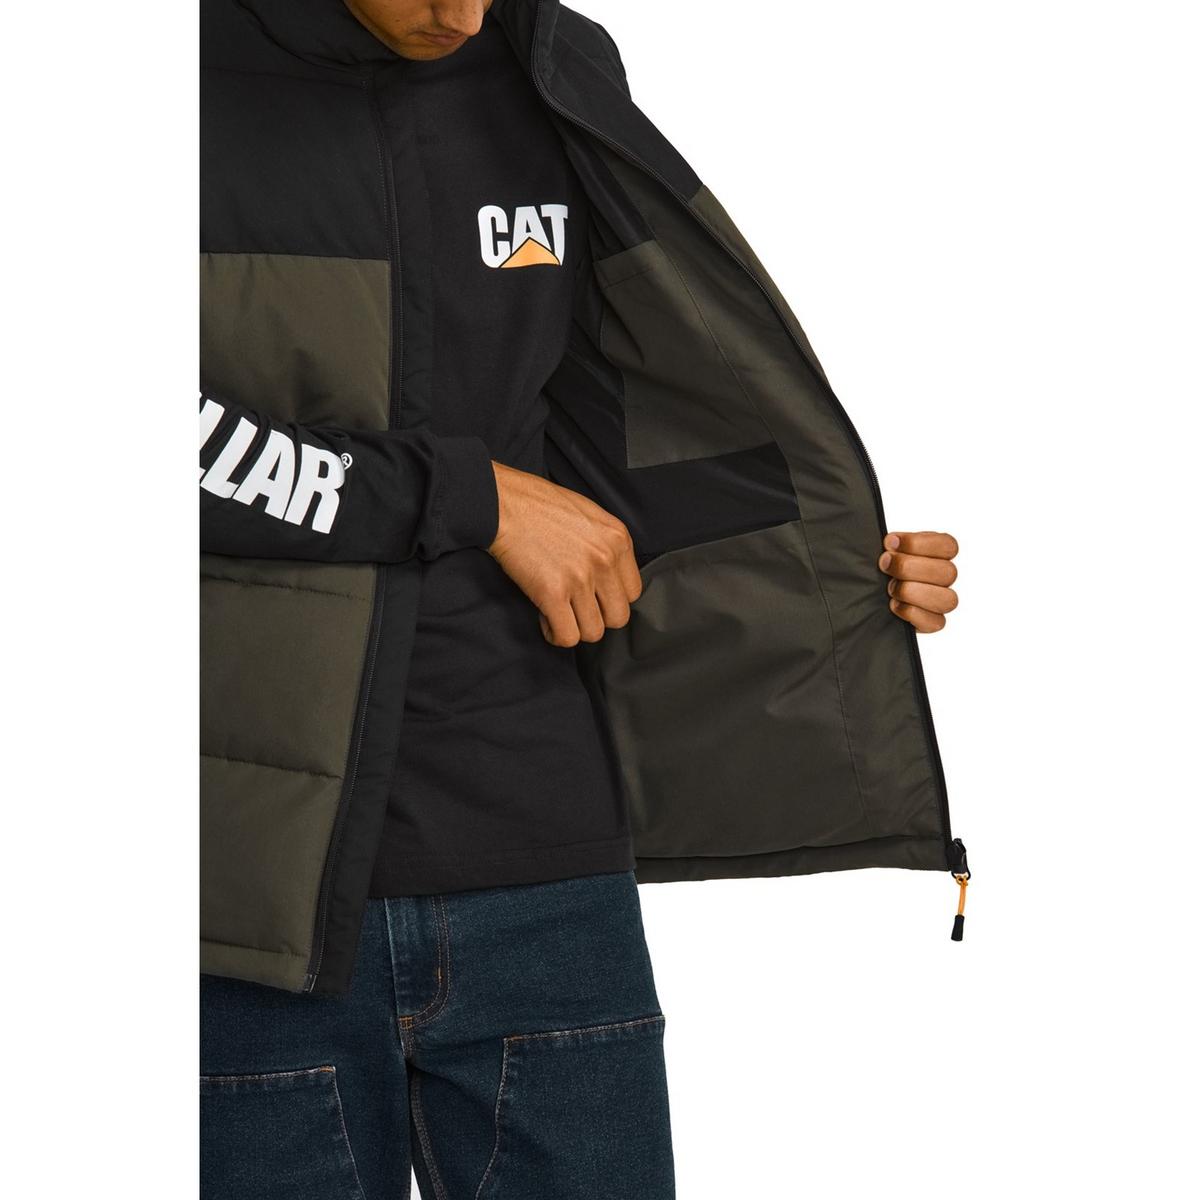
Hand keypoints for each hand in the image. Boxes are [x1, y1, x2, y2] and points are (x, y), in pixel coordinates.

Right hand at [487, 462, 642, 646]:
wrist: (503, 503)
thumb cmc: (539, 505)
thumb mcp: (589, 515)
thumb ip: (606, 545)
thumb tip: (609, 578)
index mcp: (618, 539)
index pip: (633, 592)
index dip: (611, 599)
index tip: (593, 597)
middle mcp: (605, 559)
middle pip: (618, 617)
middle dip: (596, 618)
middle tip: (576, 608)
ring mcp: (580, 578)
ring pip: (594, 632)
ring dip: (575, 628)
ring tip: (559, 613)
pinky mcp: (553, 593)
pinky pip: (567, 636)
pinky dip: (555, 634)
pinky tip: (545, 619)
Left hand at [878, 531, 958, 632]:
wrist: (868, 597)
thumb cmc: (882, 569)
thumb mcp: (886, 551)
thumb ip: (891, 545)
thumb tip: (891, 543)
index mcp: (939, 553)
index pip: (948, 545)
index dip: (918, 543)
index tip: (890, 543)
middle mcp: (944, 577)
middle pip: (948, 572)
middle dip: (909, 567)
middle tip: (885, 565)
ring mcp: (941, 601)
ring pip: (948, 599)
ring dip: (913, 592)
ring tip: (891, 588)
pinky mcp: (933, 622)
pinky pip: (936, 622)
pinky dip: (912, 613)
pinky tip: (894, 605)